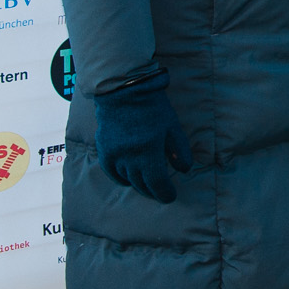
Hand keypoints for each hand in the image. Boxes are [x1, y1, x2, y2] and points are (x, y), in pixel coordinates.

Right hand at [94, 72, 193, 202]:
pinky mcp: (104, 150)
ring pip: (126, 179)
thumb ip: (179, 150)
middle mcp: (129, 157)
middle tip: (160, 194)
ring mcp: (114, 154)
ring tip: (147, 187)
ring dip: (138, 185)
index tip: (170, 197)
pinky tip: (129, 179)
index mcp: (148, 151)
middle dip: (152, 191)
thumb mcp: (172, 127)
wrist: (124, 92)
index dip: (164, 192)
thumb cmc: (153, 108)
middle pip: (141, 184)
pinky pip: (112, 172)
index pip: (156, 182)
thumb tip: (184, 170)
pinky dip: (121, 178)